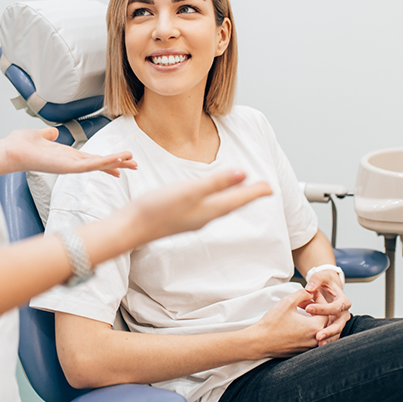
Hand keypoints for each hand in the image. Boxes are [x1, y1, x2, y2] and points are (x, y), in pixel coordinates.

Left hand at [0, 127, 137, 176]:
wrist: (10, 150)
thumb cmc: (21, 145)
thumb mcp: (39, 135)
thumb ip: (48, 134)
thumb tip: (52, 132)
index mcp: (67, 156)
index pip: (92, 159)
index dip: (107, 160)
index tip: (121, 163)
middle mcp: (71, 163)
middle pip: (100, 163)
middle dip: (118, 163)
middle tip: (135, 165)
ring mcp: (70, 166)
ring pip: (98, 165)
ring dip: (116, 162)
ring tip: (132, 161)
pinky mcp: (67, 167)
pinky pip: (90, 165)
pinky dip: (104, 162)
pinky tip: (116, 160)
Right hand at [131, 170, 271, 244]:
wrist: (131, 228)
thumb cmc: (157, 209)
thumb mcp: (189, 191)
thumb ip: (216, 183)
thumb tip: (243, 174)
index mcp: (209, 210)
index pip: (239, 199)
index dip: (255, 192)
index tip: (271, 188)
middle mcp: (204, 217)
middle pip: (233, 204)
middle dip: (248, 196)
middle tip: (263, 189)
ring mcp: (192, 219)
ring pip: (221, 207)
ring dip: (234, 198)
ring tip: (242, 191)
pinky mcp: (181, 218)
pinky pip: (208, 208)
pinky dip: (217, 200)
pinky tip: (211, 198)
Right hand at [253, 289, 327, 357]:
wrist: (260, 341)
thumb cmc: (273, 322)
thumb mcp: (287, 302)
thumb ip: (302, 294)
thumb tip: (310, 293)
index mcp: (314, 327)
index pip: (326, 311)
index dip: (320, 300)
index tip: (311, 294)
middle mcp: (315, 339)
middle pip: (323, 321)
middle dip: (317, 309)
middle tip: (306, 301)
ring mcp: (309, 347)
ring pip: (318, 330)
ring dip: (313, 319)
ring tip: (303, 311)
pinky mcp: (302, 351)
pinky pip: (311, 338)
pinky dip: (308, 329)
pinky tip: (298, 322)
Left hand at [304, 270, 350, 344]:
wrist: (328, 288)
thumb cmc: (324, 282)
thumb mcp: (321, 276)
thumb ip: (316, 280)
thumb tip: (309, 288)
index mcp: (343, 301)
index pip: (335, 307)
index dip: (322, 308)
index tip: (308, 308)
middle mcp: (344, 313)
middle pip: (339, 324)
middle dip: (329, 331)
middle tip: (318, 335)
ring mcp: (339, 321)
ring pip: (336, 332)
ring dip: (328, 338)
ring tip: (318, 343)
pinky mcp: (334, 326)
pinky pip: (332, 335)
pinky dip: (326, 340)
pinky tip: (317, 345)